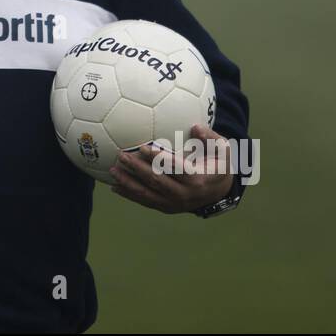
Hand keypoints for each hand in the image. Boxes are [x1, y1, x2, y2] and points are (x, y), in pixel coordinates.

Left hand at [108, 123, 232, 213]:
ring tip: (112, 171)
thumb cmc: (219, 163)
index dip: (159, 159)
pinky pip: (145, 202)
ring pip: (147, 195)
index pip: (175, 169)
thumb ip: (210, 137)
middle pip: (157, 182)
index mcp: (198, 179)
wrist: (219, 192)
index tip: (143, 147)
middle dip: (137, 169)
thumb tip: (195, 126)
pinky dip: (129, 195)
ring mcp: (174, 204)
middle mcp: (185, 195)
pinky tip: (115, 186)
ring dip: (128, 183)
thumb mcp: (223, 149)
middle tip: (122, 155)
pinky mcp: (166, 208)